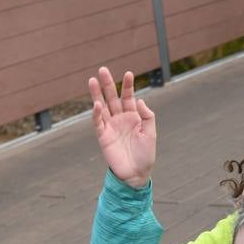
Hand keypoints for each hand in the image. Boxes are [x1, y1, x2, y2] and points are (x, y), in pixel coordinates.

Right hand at [89, 67, 156, 188]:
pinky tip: (97, 104)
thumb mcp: (151, 134)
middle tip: (103, 69)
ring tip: (93, 80)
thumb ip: (147, 116)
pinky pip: (98, 122)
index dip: (128, 86)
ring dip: (97, 94)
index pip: (129, 97)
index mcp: (133, 116)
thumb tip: (140, 100)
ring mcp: (110, 126)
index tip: (129, 73)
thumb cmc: (145, 154)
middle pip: (112, 97)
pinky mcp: (103, 136)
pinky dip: (96, 113)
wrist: (136, 173)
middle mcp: (120, 118)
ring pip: (102, 106)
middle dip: (108, 84)